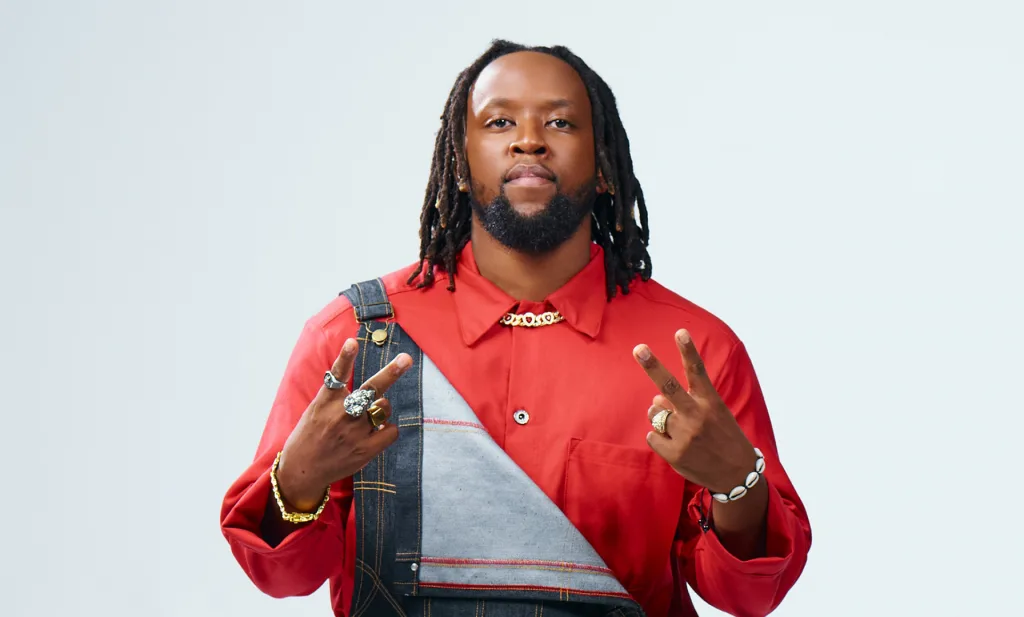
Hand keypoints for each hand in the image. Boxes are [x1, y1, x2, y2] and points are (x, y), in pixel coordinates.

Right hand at [276, 338, 412, 510]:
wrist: (302, 470)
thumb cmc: (311, 435)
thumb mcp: (315, 410)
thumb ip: (339, 397)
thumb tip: (379, 394)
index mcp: (325, 401)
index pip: (336, 374)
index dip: (345, 357)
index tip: (352, 341)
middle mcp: (341, 414)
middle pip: (371, 389)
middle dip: (390, 372)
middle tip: (405, 359)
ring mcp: (354, 432)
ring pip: (384, 407)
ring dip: (382, 407)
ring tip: (368, 416)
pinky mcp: (365, 450)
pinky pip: (391, 430)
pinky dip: (388, 429)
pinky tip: (376, 432)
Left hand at [633, 330, 756, 492]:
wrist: (737, 474)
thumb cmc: (722, 437)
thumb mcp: (714, 413)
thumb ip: (686, 401)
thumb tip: (655, 397)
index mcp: (710, 402)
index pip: (697, 371)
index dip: (688, 351)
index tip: (680, 332)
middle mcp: (696, 416)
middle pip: (669, 386)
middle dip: (652, 365)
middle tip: (638, 348)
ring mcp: (684, 435)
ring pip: (654, 412)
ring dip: (659, 416)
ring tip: (678, 428)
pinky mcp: (674, 453)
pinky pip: (651, 435)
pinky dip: (658, 438)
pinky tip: (674, 444)